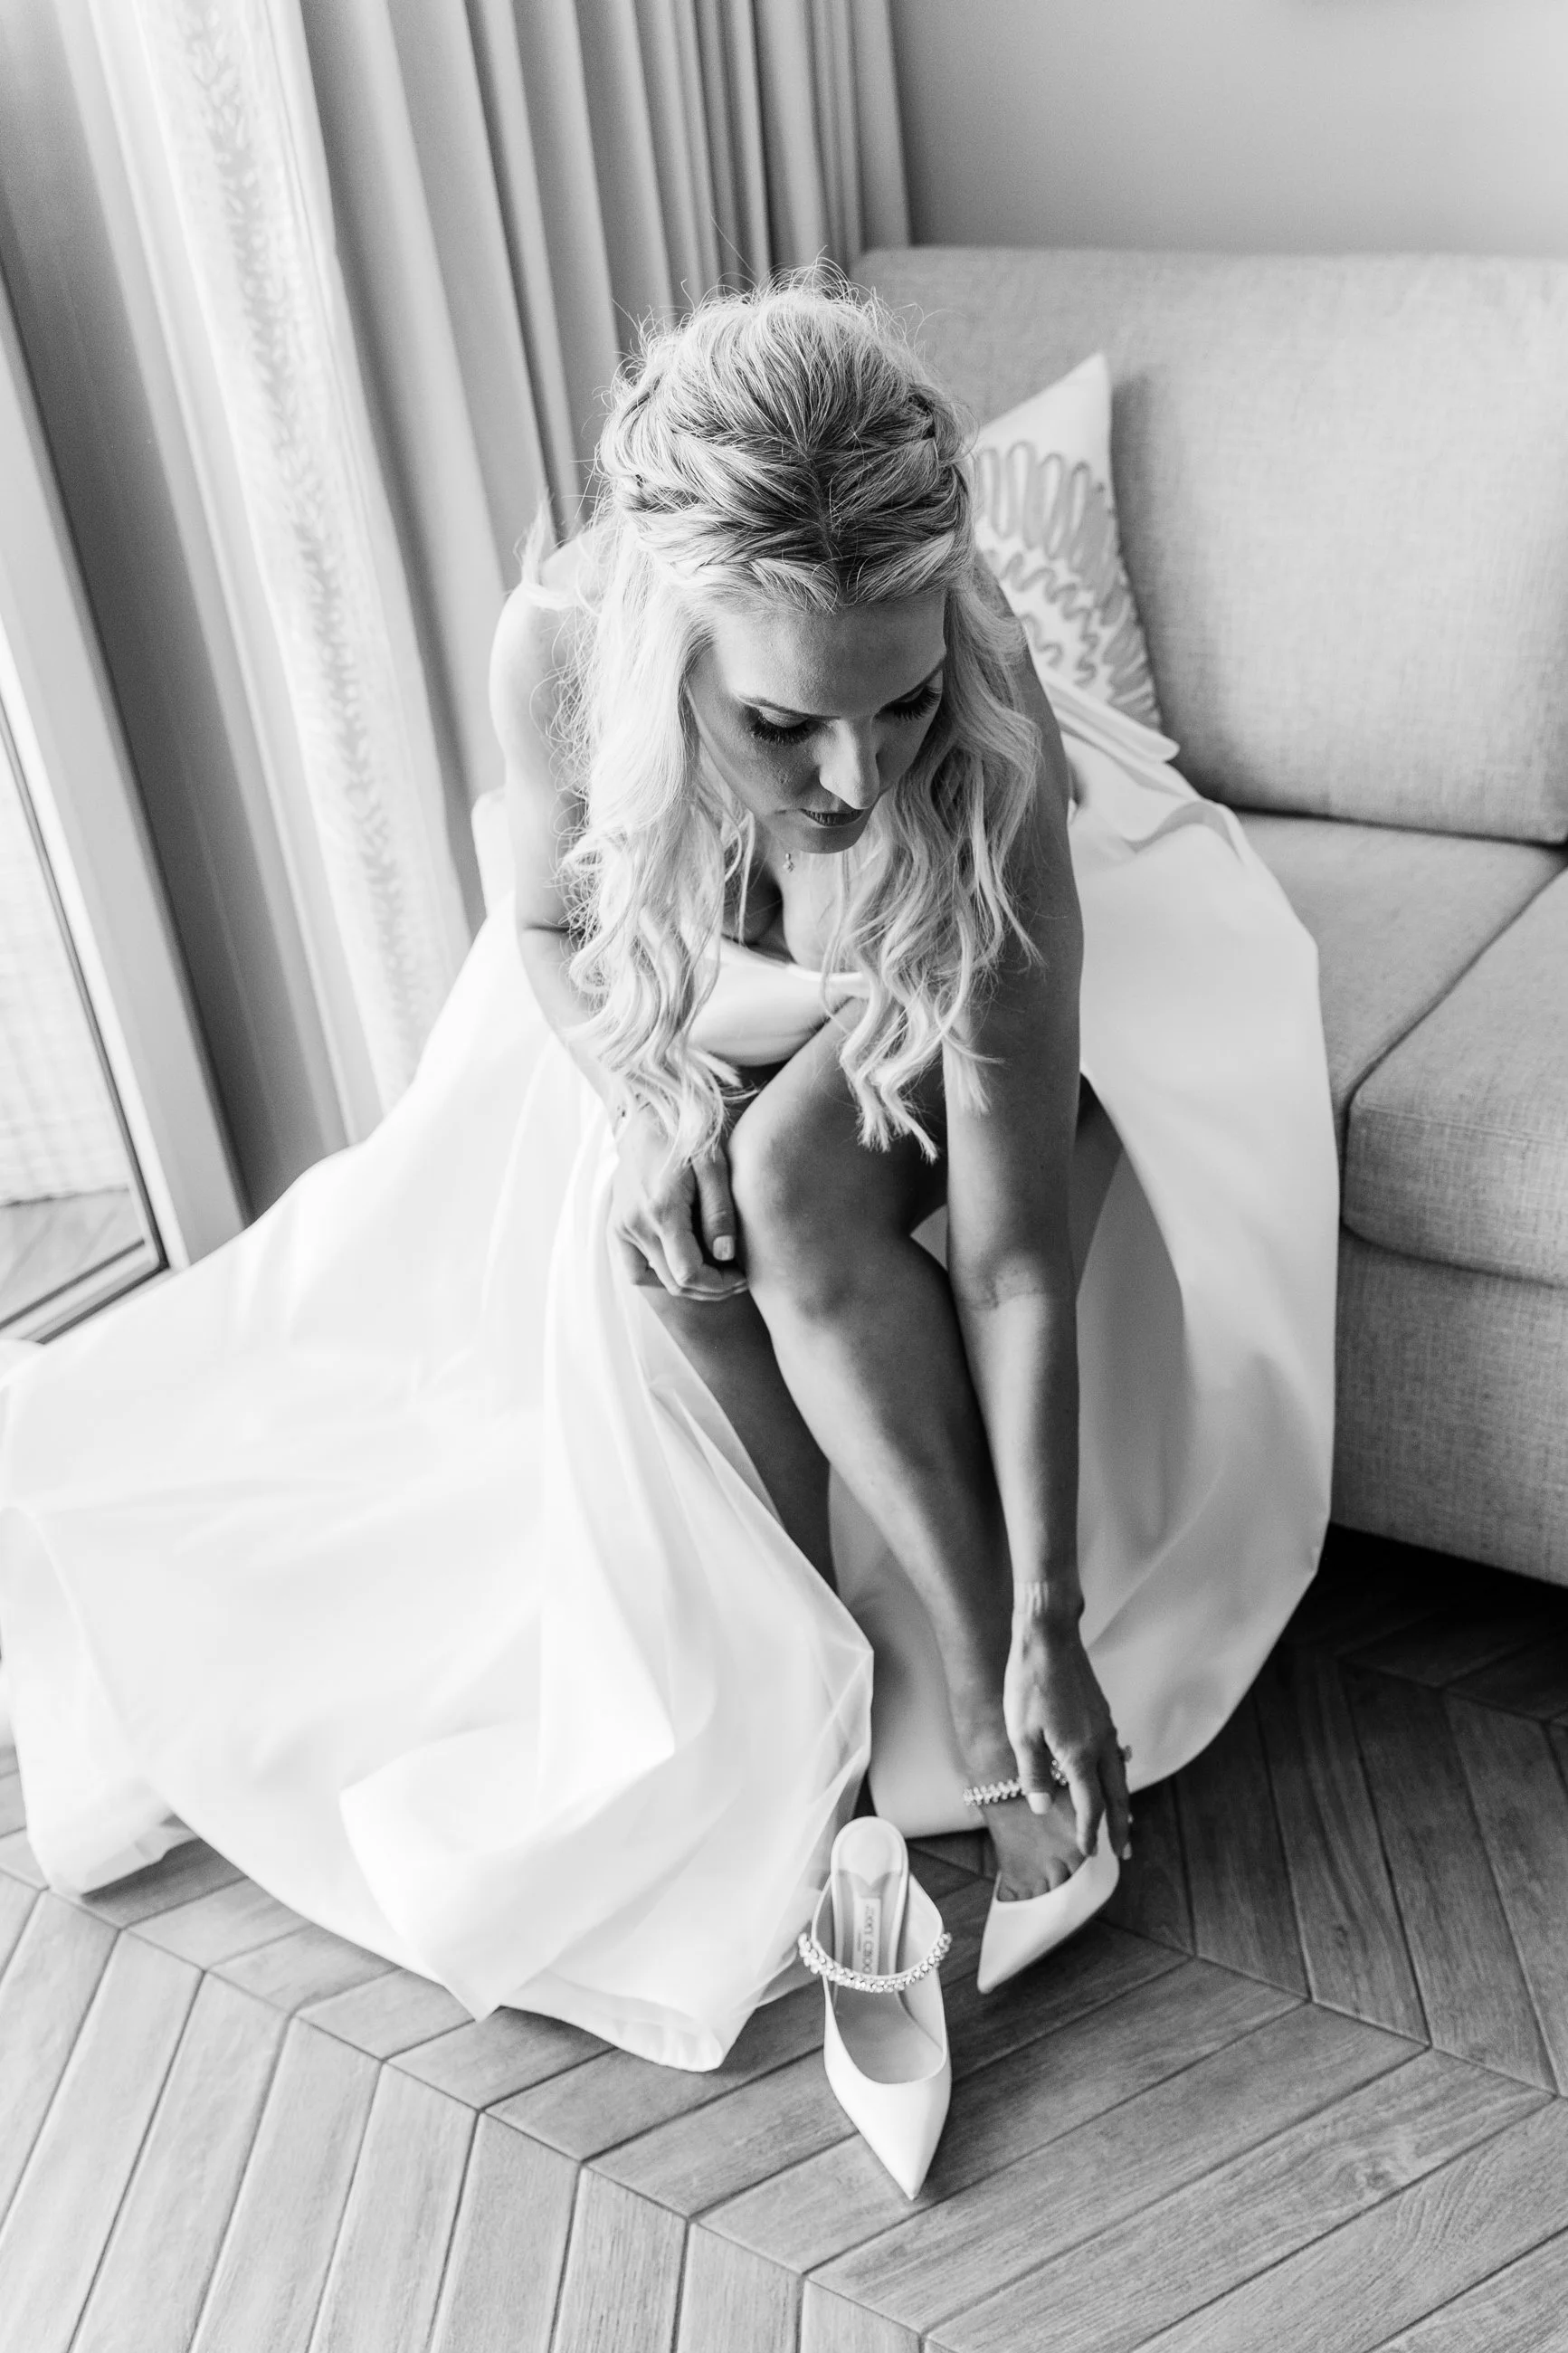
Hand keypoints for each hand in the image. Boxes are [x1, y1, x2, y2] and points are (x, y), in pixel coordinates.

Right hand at [609, 1104, 746, 1300]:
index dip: (719, 1284)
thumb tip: (725, 1256)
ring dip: (686, 1284)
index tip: (741, 1274)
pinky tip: (680, 1262)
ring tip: (712, 1270)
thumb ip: (720, 1212)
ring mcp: (621, 1228)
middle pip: (675, 1283)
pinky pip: (634, 1270)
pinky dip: (658, 1275)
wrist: (645, 1118)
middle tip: (735, 1274)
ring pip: (655, 1281)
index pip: (689, 1274)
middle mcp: (635, 1225)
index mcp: (662, 1211)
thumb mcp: (714, 1167)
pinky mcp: (614, 1227)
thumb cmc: (687, 1137)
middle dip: (710, 1287)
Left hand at [1003, 1613, 1131, 1863]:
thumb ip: (1034, 1774)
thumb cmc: (1029, 1684)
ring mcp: (1104, 1727)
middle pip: (1116, 1794)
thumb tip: (1044, 1807)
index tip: (1089, 1853)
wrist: (1048, 1637)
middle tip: (1124, 1851)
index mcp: (1080, 1755)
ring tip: (1123, 1821)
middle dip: (1120, 1825)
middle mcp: (1100, 1744)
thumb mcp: (1021, 1734)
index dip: (1089, 1832)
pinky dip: (1115, 1776)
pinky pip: (1114, 1755)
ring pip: (1118, 1774)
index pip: (1091, 1805)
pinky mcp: (1101, 1713)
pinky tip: (1108, 1775)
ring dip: (1121, 1801)